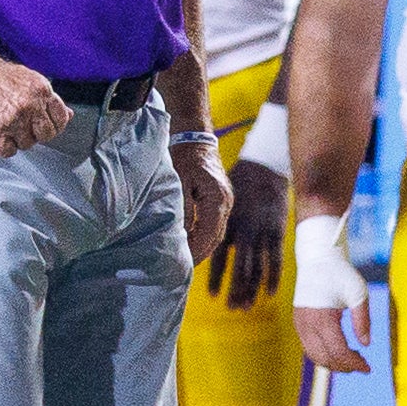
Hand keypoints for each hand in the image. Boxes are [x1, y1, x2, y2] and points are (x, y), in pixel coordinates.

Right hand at [0, 53, 70, 157]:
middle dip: (37, 133)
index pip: (61, 119)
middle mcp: (29, 105)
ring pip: (27, 144)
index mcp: (41, 90)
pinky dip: (4, 146)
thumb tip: (68, 115)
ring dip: (18, 138)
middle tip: (24, 125)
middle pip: (47, 135)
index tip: (45, 124)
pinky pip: (8, 151)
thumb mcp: (30, 80)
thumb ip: (48, 99)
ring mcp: (13, 119)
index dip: (54, 124)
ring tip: (7, 124)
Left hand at [174, 141, 232, 264]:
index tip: (181, 263)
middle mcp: (226, 202)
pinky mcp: (222, 201)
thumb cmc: (184, 157)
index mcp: (217, 198)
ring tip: (185, 260)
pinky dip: (205, 237)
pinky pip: (216, 226)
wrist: (195, 137)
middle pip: (216, 237)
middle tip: (181, 268)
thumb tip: (181, 236)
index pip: (209, 233)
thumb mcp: (179, 181)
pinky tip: (192, 244)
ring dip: (203, 247)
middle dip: (200, 254)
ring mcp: (227, 202)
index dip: (195, 250)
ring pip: (217, 234)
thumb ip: (182, 209)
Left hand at [207, 160, 286, 308]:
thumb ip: (208, 221)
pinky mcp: (278, 232)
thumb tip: (193, 242)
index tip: (212, 295)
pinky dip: (273, 278)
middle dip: (235, 290)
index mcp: (228, 223)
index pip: (219, 257)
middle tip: (231, 308)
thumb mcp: (218, 199)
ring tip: (246, 306)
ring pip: (258, 268)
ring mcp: (263, 233)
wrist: (264, 167)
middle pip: (240, 268)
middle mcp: (245, 231)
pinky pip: (276, 260)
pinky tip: (268, 294)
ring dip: (252, 289)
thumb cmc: (236, 184)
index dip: (216, 278)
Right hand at [293, 214, 370, 373]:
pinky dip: (323, 354)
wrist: (318, 257)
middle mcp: (308, 324)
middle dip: (344, 366)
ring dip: (332, 363)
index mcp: (323, 318)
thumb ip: (362, 320)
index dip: (354, 364)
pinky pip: (309, 347)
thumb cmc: (341, 273)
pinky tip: (337, 350)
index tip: (368, 368)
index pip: (338, 352)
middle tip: (361, 364)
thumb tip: (365, 344)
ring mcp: (300, 324)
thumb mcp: (358, 294)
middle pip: (325, 358)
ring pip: (314, 356)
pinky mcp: (298, 321)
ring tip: (350, 359)